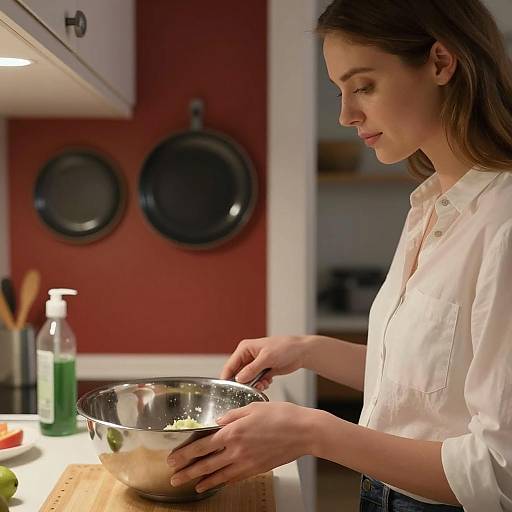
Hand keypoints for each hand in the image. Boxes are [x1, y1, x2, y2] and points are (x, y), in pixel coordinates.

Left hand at [167, 402, 314, 492]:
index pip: (202, 446)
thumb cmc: (282, 415)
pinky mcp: (256, 469)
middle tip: (173, 476)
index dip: (185, 454)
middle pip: (205, 464)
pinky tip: (214, 483)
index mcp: (233, 431)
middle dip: (187, 471)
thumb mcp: (253, 407)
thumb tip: (219, 421)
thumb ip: (233, 414)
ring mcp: (246, 462)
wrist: (303, 432)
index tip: (173, 458)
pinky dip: (221, 482)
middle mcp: (237, 450)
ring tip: (189, 485)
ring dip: (201, 480)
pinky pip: (234, 478)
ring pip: (218, 474)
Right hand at [220, 336, 310, 390]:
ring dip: (253, 385)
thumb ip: (251, 369)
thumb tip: (239, 378)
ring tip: (262, 385)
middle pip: (238, 374)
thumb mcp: (266, 357)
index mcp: (245, 348)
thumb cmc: (285, 347)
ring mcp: (256, 364)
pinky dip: (261, 384)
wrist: (301, 352)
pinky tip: (267, 383)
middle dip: (243, 383)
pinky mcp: (263, 371)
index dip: (227, 377)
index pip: (230, 365)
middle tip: (248, 389)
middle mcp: (248, 356)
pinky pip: (257, 381)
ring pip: (248, 380)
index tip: (227, 390)